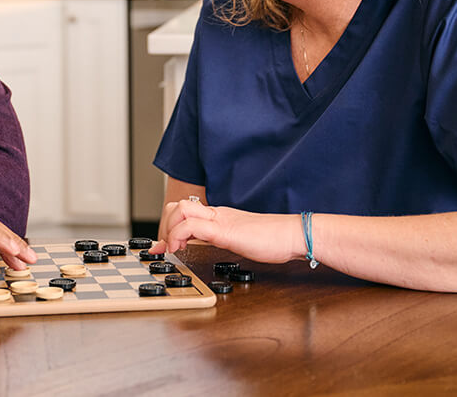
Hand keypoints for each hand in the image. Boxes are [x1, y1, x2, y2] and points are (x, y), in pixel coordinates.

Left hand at [151, 199, 304, 264]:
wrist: (294, 235)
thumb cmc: (274, 240)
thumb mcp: (240, 239)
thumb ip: (223, 239)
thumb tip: (208, 245)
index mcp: (219, 216)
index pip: (186, 211)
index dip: (169, 226)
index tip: (162, 246)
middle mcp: (217, 214)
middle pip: (178, 206)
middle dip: (165, 225)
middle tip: (166, 247)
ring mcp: (220, 220)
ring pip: (181, 210)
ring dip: (169, 229)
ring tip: (173, 248)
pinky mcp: (225, 230)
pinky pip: (193, 225)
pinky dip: (178, 236)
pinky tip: (181, 250)